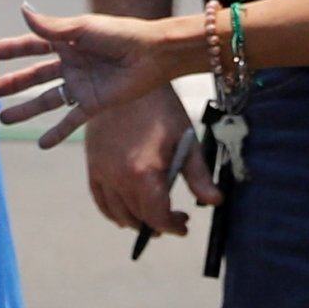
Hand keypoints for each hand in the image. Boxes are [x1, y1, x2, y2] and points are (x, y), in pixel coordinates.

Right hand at [0, 5, 199, 150]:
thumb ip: (50, 26)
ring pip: (46, 100)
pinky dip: (56, 132)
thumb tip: (23, 9)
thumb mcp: (82, 28)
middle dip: (13, 84)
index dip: (11, 50)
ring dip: (26, 110)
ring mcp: (81, 86)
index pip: (32, 46)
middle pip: (34, 77)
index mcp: (67, 42)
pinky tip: (41, 144)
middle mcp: (71, 64)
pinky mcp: (93, 104)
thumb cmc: (120, 34)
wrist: (152, 55)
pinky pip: (70, 121)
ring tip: (2, 118)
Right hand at [77, 84, 211, 238]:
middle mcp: (118, 178)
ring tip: (152, 215)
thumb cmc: (161, 108)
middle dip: (159, 223)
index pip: (157, 217)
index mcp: (143, 173)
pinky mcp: (92, 166)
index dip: (173, 227)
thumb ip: (199, 175)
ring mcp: (102, 173)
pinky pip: (100, 201)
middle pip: (139, 217)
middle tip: (175, 217)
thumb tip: (215, 201)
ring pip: (118, 214)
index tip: (184, 225)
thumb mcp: (186, 139)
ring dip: (137, 220)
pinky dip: (114, 212)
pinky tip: (127, 210)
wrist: (126, 80)